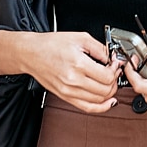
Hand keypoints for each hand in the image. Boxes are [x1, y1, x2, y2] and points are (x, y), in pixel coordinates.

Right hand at [0, 30, 121, 113]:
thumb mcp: (80, 38)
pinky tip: (108, 101)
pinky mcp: (65, 97)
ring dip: (109, 92)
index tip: (115, 64)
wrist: (31, 54)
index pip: (107, 76)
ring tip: (108, 82)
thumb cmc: (51, 44)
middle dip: (114, 81)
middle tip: (113, 72)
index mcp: (78, 64)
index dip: (115, 70)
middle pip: (105, 90)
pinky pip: (87, 108)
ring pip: (99, 100)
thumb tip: (113, 58)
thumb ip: (100, 48)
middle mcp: (73, 80)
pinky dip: (101, 107)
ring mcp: (68, 91)